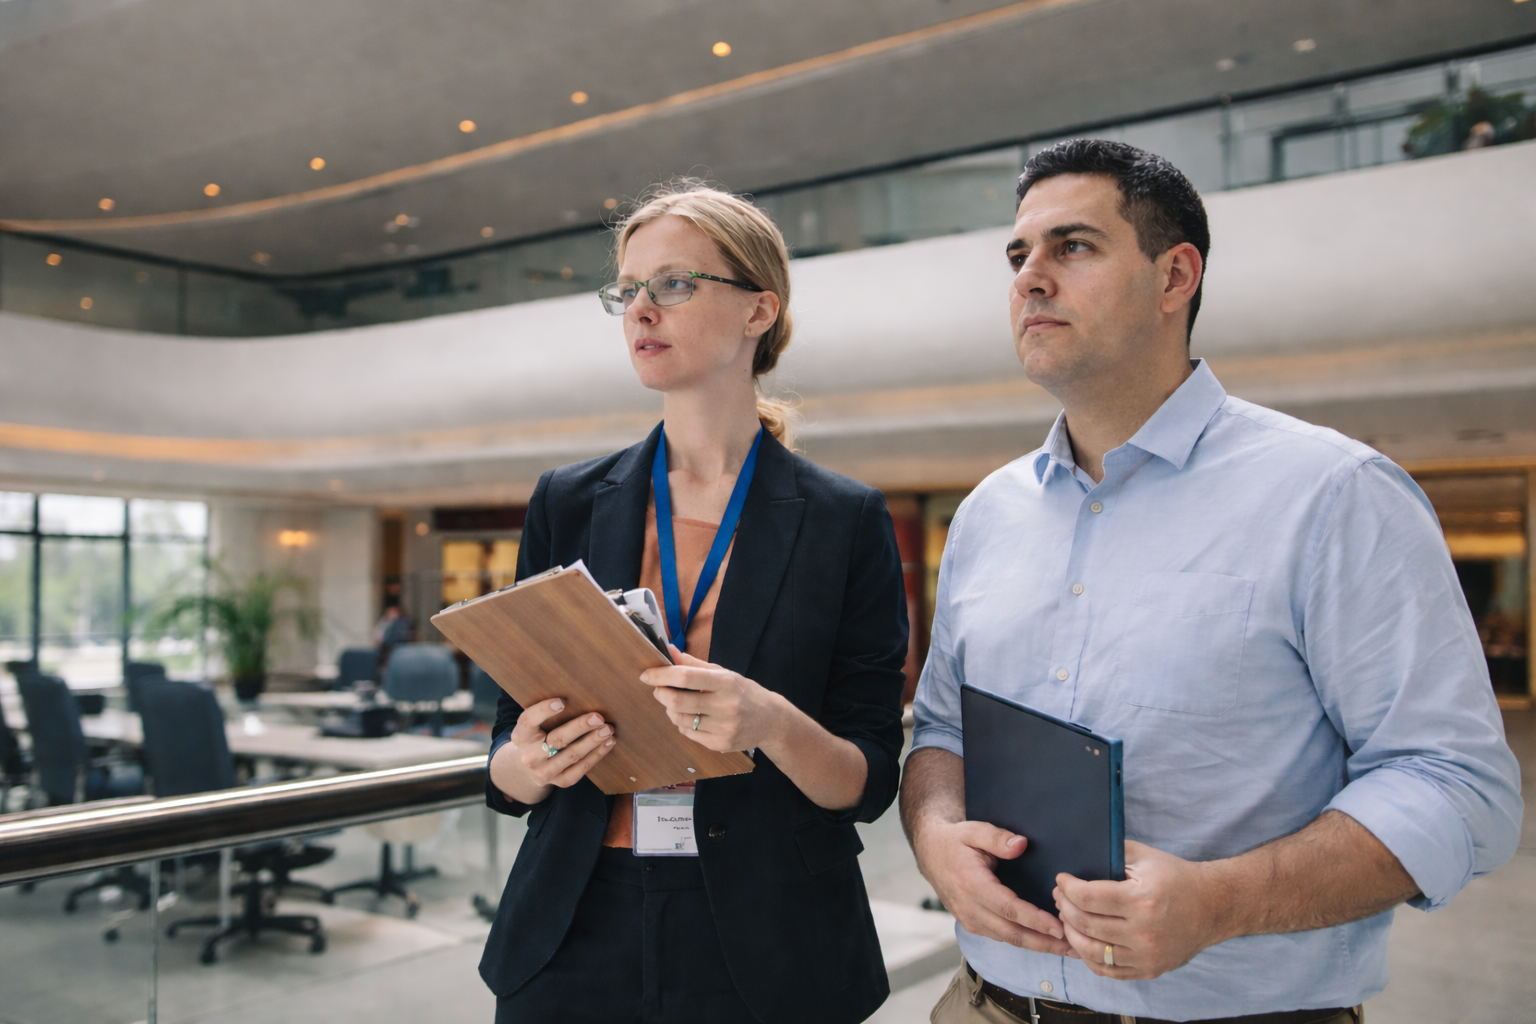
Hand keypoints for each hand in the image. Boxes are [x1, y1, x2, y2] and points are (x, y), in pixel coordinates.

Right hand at [489, 699, 616, 804]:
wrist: (527, 770)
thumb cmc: (537, 737)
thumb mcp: (532, 726)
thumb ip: (546, 714)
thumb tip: (577, 693)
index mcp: (521, 736)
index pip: (529, 721)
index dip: (543, 711)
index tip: (561, 701)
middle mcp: (530, 756)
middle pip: (557, 739)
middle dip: (579, 727)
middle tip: (598, 717)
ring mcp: (545, 771)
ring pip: (572, 755)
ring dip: (593, 741)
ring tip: (608, 729)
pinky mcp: (560, 781)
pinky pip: (581, 769)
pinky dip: (597, 755)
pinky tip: (608, 743)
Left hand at [640, 645, 787, 752]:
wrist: (771, 720)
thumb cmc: (743, 691)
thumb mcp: (723, 672)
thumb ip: (694, 664)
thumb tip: (669, 651)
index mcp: (726, 682)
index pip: (686, 677)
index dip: (662, 675)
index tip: (647, 674)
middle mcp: (726, 706)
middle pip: (678, 702)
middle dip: (661, 694)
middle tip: (659, 689)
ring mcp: (724, 727)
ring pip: (680, 720)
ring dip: (670, 710)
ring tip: (676, 703)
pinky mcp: (720, 744)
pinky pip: (688, 734)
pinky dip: (682, 724)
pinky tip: (691, 717)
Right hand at [912, 819, 1071, 954]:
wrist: (930, 852)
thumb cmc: (955, 840)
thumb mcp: (974, 830)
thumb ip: (998, 837)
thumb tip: (1021, 844)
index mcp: (972, 885)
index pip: (1009, 909)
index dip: (1035, 920)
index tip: (1059, 927)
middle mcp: (970, 908)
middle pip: (1012, 933)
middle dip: (1044, 943)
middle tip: (1073, 947)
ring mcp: (969, 919)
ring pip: (1007, 939)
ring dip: (1037, 946)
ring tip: (1066, 949)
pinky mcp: (972, 924)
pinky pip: (1001, 937)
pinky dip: (1023, 942)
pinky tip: (1043, 942)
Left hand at [1053, 840, 1229, 979]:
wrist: (1214, 906)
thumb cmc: (1177, 877)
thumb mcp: (1146, 857)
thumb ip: (1112, 853)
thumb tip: (1079, 854)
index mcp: (1141, 899)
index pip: (1088, 897)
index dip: (1067, 888)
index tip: (1061, 880)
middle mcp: (1144, 931)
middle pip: (1086, 924)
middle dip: (1064, 907)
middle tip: (1059, 896)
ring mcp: (1147, 955)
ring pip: (1092, 951)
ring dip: (1071, 934)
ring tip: (1066, 918)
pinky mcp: (1151, 969)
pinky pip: (1109, 970)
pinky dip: (1089, 958)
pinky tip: (1082, 942)